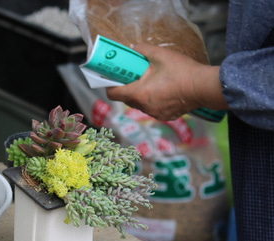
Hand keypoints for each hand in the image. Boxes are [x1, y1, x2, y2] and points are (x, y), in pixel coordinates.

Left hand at [106, 43, 223, 120]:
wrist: (204, 87)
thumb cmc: (182, 71)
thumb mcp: (161, 55)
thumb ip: (144, 50)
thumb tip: (135, 48)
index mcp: (139, 94)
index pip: (113, 94)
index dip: (110, 86)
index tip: (114, 78)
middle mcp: (144, 107)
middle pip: (127, 99)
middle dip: (129, 88)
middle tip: (135, 76)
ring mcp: (155, 113)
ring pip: (141, 105)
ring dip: (143, 95)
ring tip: (153, 82)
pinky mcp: (166, 116)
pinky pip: (154, 109)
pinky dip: (155, 101)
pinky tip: (165, 91)